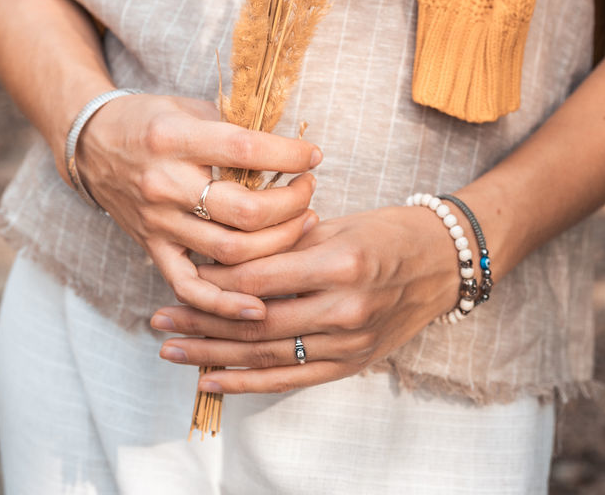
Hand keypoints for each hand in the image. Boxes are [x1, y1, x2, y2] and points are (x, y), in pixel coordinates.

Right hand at [75, 92, 322, 319]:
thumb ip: (233, 128)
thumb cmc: (149, 119)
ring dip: (277, 243)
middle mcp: (165, 184)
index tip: (313, 156)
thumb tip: (288, 148)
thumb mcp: (190, 108)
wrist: (90, 143)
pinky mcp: (151, 249)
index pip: (245, 151)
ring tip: (301, 223)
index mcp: (175, 139)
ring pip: (230, 252)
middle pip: (246, 211)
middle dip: (292, 204)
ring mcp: (158, 223)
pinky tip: (258, 305)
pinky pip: (189, 287)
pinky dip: (224, 305)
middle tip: (309, 190)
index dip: (288, 156)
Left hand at [149, 205, 459, 391]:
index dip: (216, 279)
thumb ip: (289, 242)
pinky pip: (291, 378)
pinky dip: (248, 382)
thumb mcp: (341, 223)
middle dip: (202, 320)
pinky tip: (212, 379)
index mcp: (342, 262)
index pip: (262, 277)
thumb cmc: (390, 232)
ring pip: (267, 354)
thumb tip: (229, 251)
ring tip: (172, 349)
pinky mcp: (352, 364)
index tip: (181, 272)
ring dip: (213, 355)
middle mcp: (345, 307)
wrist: (446, 262)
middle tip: (158, 316)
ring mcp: (349, 343)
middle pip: (256, 321)